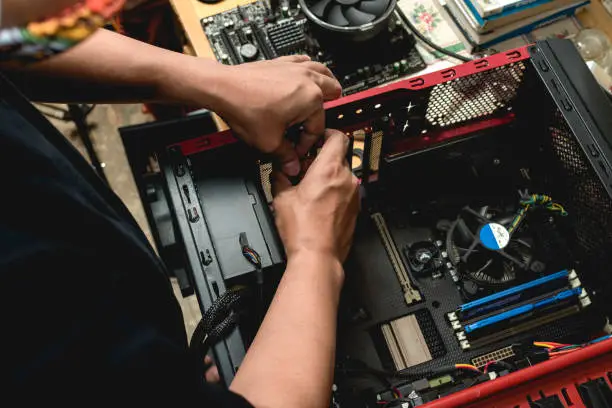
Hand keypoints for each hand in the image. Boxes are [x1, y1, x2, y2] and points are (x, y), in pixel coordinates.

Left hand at [212, 56, 341, 175]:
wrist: (222, 88)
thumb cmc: (244, 107)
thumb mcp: (269, 142)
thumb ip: (285, 156)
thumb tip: (292, 165)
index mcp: (311, 98)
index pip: (317, 127)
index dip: (306, 143)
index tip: (295, 150)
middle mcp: (307, 79)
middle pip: (331, 92)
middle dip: (328, 110)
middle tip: (317, 124)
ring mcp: (295, 68)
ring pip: (322, 72)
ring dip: (326, 85)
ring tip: (326, 95)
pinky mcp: (282, 62)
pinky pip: (304, 62)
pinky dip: (308, 69)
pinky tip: (305, 74)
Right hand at [272, 129, 359, 263]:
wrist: (317, 256)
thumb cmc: (303, 230)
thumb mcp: (281, 198)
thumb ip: (279, 177)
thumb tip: (277, 171)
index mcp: (329, 170)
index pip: (337, 137)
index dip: (326, 134)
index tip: (316, 139)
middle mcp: (346, 179)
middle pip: (338, 157)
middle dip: (321, 161)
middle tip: (304, 170)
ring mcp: (354, 195)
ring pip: (342, 176)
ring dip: (328, 178)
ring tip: (310, 190)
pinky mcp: (355, 209)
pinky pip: (345, 192)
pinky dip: (334, 193)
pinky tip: (319, 205)